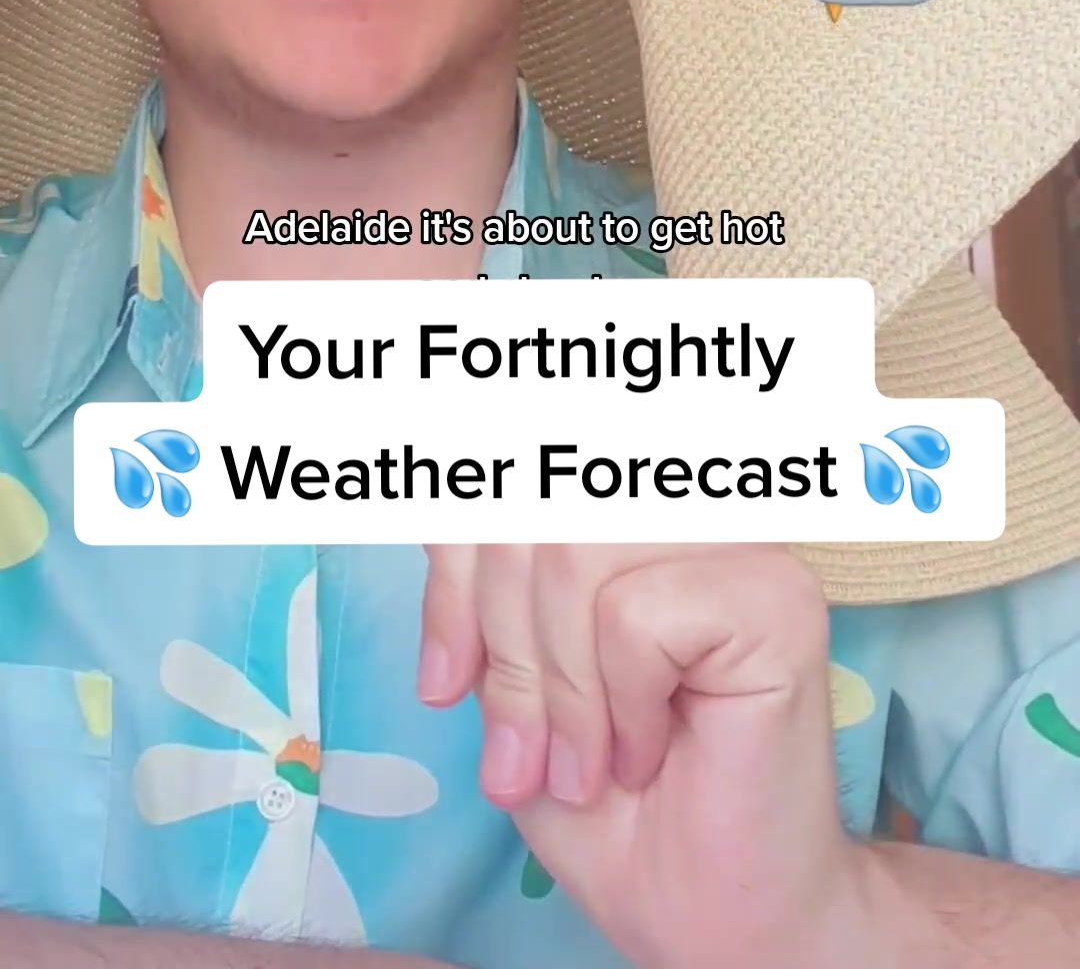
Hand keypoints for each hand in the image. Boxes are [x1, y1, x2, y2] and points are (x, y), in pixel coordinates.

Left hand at [418, 544, 871, 968]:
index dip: (453, 570)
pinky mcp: (776, 597)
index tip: (444, 683)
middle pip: (531, 516)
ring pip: (573, 555)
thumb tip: (439, 520)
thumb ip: (485, 587)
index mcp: (626, 513)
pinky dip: (622, 704)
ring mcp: (738, 546)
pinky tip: (650, 751)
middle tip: (525, 761)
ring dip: (560, 689)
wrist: (710, 916)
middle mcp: (684, 509)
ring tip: (587, 767)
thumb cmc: (615, 806)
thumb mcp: (513, 681)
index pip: (506, 482)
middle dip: (507, 652)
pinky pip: (634, 616)